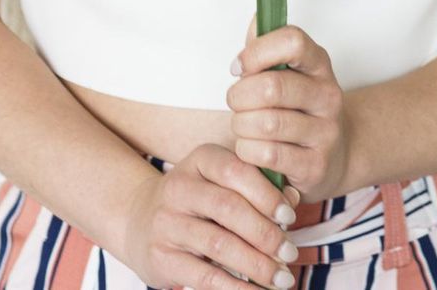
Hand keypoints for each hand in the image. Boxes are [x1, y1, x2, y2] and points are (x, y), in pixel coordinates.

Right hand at [121, 142, 300, 289]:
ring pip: (219, 244)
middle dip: (266, 234)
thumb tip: (293, 197)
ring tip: (283, 278)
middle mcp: (179, 186)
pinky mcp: (161, 256)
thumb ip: (260, 186)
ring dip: (257, 265)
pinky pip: (205, 276)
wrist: (143, 221)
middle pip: (229, 208)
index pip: (236, 170)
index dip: (266, 194)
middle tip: (290, 253)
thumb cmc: (201, 201)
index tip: (290, 217)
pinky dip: (236, 288)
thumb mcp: (225, 183)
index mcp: (200, 160)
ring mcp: (166, 222)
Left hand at [226, 12, 353, 202]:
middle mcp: (328, 95)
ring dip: (241, 126)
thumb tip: (256, 20)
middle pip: (271, 87)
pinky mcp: (316, 166)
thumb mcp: (287, 73)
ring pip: (266, 123)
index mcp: (319, 64)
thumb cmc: (297, 108)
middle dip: (239, 96)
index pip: (292, 41)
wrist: (335, 156)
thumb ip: (265, 47)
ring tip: (243, 126)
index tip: (239, 66)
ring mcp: (325, 132)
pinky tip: (250, 149)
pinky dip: (248, 151)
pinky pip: (268, 154)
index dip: (257, 51)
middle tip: (235, 103)